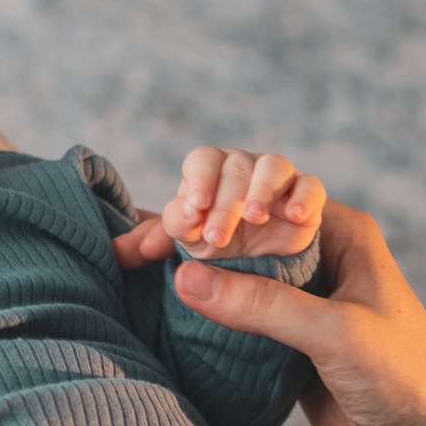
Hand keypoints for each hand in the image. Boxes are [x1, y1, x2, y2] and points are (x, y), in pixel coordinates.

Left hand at [115, 147, 325, 263]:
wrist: (262, 264)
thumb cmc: (216, 245)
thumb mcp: (184, 244)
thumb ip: (152, 242)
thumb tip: (115, 253)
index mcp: (209, 173)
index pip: (202, 161)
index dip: (198, 180)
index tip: (194, 208)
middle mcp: (242, 169)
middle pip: (235, 166)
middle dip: (225, 201)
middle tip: (216, 238)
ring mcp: (277, 181)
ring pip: (273, 166)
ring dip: (261, 189)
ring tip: (254, 217)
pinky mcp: (306, 200)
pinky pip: (310, 186)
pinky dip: (303, 196)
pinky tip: (292, 215)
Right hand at [168, 200, 425, 425]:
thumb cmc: (402, 379)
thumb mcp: (333, 333)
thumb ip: (262, 304)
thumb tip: (186, 276)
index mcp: (342, 232)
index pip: (268, 193)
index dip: (220, 198)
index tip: (181, 223)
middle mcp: (320, 255)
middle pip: (242, 225)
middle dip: (193, 225)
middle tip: (143, 246)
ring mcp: (299, 297)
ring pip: (233, 267)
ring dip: (188, 262)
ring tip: (135, 261)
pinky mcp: (284, 339)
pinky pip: (233, 311)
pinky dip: (198, 304)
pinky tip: (157, 298)